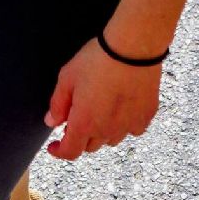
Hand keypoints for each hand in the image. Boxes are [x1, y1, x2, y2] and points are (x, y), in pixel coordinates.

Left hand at [44, 37, 162, 160]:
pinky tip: (120, 111)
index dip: (59, 152)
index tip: (54, 146)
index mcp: (84, 123)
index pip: (70, 152)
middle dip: (79, 137)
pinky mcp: (147, 115)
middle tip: (75, 120)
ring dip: (101, 133)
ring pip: (111, 140)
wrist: (133, 47)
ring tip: (98, 113)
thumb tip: (52, 122)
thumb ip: (57, 104)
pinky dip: (124, 126)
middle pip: (90, 146)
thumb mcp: (67, 78)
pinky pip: (133, 130)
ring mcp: (129, 124)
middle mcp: (107, 129)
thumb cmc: (97, 60)